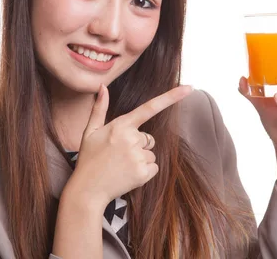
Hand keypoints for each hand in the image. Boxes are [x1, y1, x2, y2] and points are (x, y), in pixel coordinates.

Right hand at [66, 84, 193, 208]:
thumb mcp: (90, 131)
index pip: (149, 107)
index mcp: (121, 125)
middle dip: (137, 145)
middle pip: (148, 138)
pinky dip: (144, 171)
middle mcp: (132, 139)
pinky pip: (154, 167)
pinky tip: (128, 174)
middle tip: (118, 154)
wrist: (87, 190)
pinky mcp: (143, 173)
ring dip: (140, 159)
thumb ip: (99, 108)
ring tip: (121, 165)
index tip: (189, 87)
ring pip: (150, 153)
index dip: (171, 97)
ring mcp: (138, 157)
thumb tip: (103, 86)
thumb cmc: (89, 159)